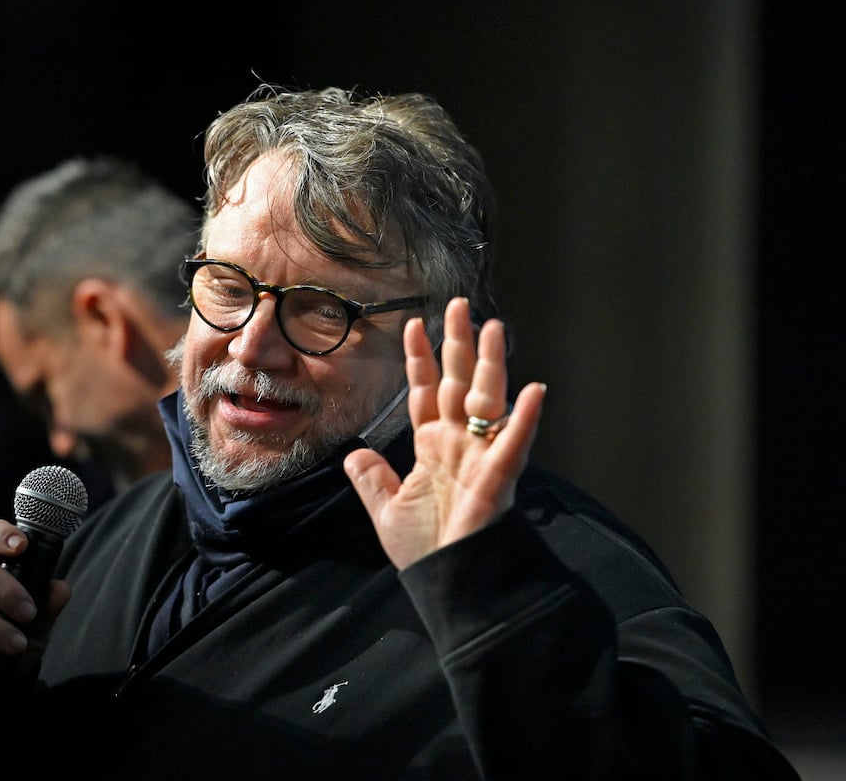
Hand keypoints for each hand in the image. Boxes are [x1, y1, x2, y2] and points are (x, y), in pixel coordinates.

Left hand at [345, 297, 546, 569]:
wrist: (446, 583)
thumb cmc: (424, 550)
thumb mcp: (385, 509)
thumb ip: (371, 477)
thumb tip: (354, 452)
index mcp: (434, 448)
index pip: (427, 393)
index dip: (421, 360)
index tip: (414, 325)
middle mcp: (460, 445)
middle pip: (459, 384)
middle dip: (459, 345)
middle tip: (459, 306)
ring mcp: (481, 458)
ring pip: (488, 401)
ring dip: (492, 365)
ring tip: (494, 328)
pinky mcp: (498, 480)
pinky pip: (514, 444)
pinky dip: (526, 418)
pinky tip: (535, 390)